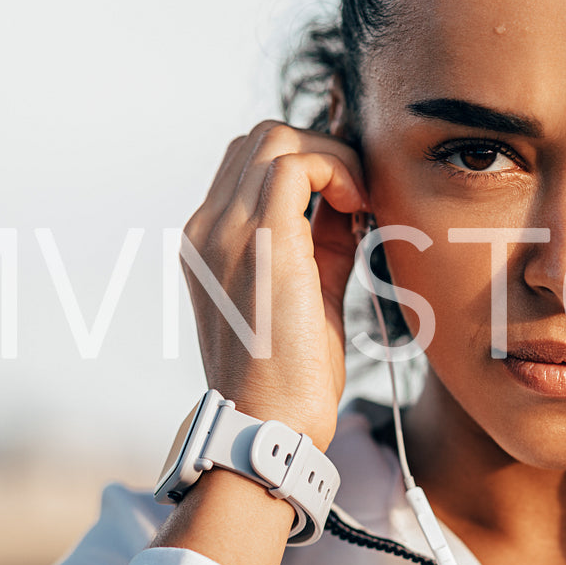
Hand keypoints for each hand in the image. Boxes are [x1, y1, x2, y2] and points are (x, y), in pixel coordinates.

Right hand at [181, 120, 367, 450]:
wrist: (269, 427)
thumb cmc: (289, 378)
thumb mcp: (305, 293)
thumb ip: (319, 242)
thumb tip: (350, 203)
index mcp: (209, 242)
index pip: (248, 165)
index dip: (305, 164)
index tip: (347, 199)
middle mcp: (207, 228)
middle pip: (259, 139)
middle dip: (319, 151)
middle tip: (357, 195)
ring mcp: (226, 230)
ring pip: (275, 137)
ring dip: (329, 156)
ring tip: (358, 202)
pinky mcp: (262, 239)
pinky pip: (296, 163)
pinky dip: (335, 169)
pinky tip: (357, 207)